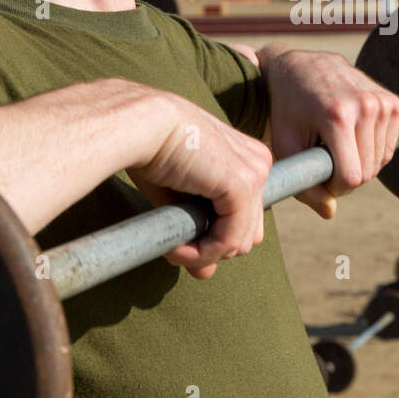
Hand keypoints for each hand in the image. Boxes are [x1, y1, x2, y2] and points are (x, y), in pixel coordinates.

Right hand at [125, 91, 273, 280]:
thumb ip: (197, 230)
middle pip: (249, 232)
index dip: (217, 237)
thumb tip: (206, 274)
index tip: (181, 242)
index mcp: (247, 159)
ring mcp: (256, 173)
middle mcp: (259, 164)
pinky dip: (205, 252)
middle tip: (176, 247)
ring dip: (206, 254)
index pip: (245, 217)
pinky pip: (231, 239)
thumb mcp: (179, 199)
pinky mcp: (243, 184)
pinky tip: (177, 247)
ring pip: (242, 241)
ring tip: (173, 248)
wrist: (139, 123)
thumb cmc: (150, 151)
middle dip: (214, 248)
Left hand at [261, 47, 398, 217]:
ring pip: (381, 162)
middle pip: (368, 172)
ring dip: (359, 163)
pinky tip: (351, 136)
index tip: (320, 177)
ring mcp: (382, 101)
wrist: (301, 66)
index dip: (335, 188)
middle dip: (347, 177)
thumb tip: (330, 212)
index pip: (352, 177)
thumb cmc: (288, 110)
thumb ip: (304, 185)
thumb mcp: (285, 146)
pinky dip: (372, 151)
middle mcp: (365, 105)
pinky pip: (389, 147)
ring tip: (335, 144)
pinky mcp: (392, 101)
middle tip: (325, 160)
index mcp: (337, 116)